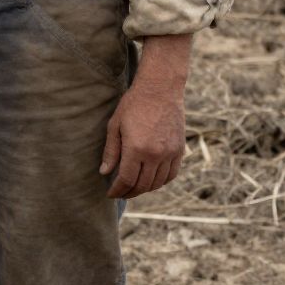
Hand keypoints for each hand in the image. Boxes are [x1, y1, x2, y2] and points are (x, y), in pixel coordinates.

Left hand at [101, 76, 185, 199]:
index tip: (111, 194)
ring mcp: (169, 153)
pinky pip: (171, 175)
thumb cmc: (134, 104)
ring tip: (134, 188)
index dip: (117, 190)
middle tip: (121, 193)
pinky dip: (161, 182)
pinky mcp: (179, 150)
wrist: (160, 89)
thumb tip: (104, 173)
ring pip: (157, 183)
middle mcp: (155, 155)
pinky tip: (152, 180)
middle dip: (129, 192)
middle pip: (142, 185)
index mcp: (136, 149)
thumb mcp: (115, 125)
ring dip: (145, 189)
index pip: (126, 180)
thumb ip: (111, 151)